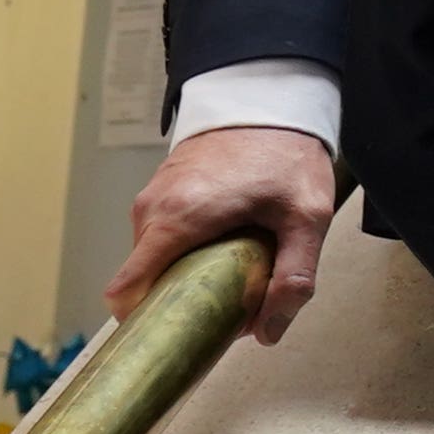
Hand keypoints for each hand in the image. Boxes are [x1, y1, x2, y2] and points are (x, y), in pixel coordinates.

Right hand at [109, 125, 340, 342]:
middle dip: (182, 301)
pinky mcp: (160, 191)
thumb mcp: (307, 218)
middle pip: (146, 282)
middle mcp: (153, 209)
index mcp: (178, 220)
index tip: (176, 335)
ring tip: (235, 265)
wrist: (272, 97)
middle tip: (230, 299)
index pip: (126, 290)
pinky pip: (162, 238)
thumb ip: (293, 277)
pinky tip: (227, 243)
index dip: (143, 322)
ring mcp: (152, 197)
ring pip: (155, 261)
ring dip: (189, 274)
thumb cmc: (287, 153)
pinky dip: (188, 251)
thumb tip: (268, 332)